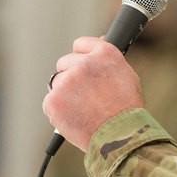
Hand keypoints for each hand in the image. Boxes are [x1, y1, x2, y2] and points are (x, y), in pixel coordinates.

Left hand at [42, 36, 143, 150]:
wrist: (119, 136)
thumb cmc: (126, 110)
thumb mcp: (126, 76)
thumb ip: (108, 60)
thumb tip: (100, 41)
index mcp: (103, 54)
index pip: (80, 44)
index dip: (81, 57)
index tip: (82, 66)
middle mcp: (83, 63)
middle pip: (65, 63)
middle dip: (71, 77)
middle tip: (84, 95)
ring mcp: (66, 81)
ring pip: (57, 84)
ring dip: (65, 94)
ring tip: (82, 110)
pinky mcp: (53, 100)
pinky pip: (50, 103)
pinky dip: (58, 111)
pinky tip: (74, 118)